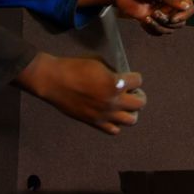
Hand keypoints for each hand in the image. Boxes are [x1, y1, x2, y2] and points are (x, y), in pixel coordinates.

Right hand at [14, 52, 145, 134]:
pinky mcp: (95, 122)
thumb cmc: (74, 67)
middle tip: (131, 92)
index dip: (135, 77)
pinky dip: (116, 123)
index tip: (129, 77)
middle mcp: (113, 101)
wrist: (54, 81)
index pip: (138, 81)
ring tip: (123, 105)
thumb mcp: (98, 63)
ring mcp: (105, 114)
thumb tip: (122, 79)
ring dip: (130, 111)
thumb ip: (113, 73)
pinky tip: (111, 114)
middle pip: (140, 103)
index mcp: (115, 83)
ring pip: (131, 120)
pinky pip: (114, 130)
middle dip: (138, 95)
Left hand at [78, 0, 193, 34]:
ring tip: (147, 18)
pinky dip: (152, 29)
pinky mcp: (152, 20)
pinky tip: (143, 20)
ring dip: (158, 26)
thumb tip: (186, 7)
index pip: (188, 8)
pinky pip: (158, 32)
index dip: (183, 15)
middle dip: (168, 21)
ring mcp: (162, 13)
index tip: (172, 18)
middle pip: (180, 22)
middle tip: (155, 13)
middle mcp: (171, 4)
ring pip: (169, 29)